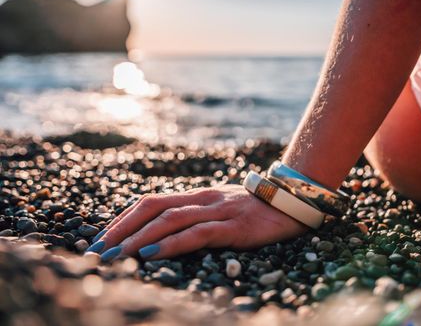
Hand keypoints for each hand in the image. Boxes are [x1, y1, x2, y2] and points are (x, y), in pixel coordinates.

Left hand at [87, 184, 307, 260]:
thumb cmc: (254, 208)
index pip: (150, 202)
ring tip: (115, 256)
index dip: (122, 219)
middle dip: (120, 229)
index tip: (101, 238)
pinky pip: (197, 233)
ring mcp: (218, 211)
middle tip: (97, 251)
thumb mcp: (220, 207)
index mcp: (196, 196)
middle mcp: (202, 199)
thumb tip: (165, 232)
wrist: (292, 201)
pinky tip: (152, 254)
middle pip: (151, 208)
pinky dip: (170, 244)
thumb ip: (196, 214)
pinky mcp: (234, 226)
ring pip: (169, 220)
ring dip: (137, 238)